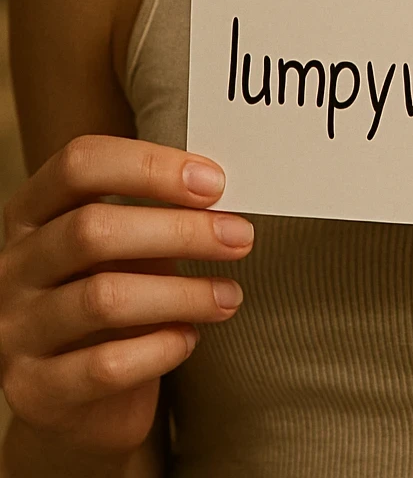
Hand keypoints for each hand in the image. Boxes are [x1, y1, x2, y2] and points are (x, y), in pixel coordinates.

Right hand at [0, 135, 253, 463]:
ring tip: (229, 295)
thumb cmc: (108, 299)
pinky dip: (160, 347)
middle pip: (92, 229)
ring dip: (182, 293)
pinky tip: (190, 337)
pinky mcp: (33, 391)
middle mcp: (12, 266)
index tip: (213, 183)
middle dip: (179, 230)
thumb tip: (218, 189)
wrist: (74, 400)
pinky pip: (105, 365)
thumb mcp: (119, 247)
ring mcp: (15, 331)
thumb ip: (151, 214)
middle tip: (239, 237)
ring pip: (103, 298)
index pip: (79, 164)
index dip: (149, 165)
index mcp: (31, 213)